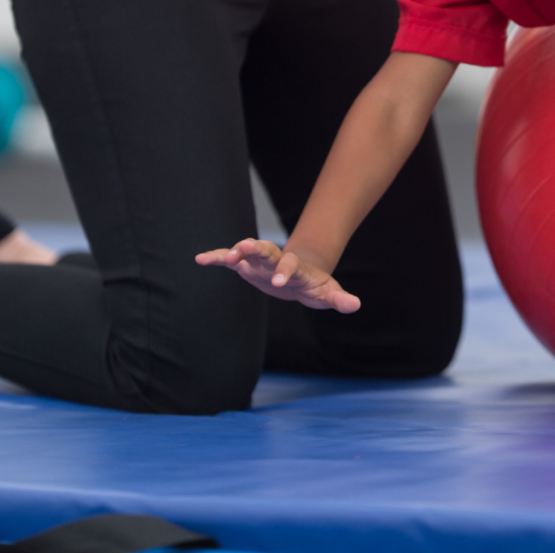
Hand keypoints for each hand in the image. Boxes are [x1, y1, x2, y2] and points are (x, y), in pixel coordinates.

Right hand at [195, 238, 360, 312]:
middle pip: (267, 250)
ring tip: (222, 257)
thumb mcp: (329, 294)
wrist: (303, 276)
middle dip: (255, 249)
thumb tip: (355, 305)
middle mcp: (277, 260)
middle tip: (243, 249)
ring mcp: (261, 261)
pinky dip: (216, 257)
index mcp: (296, 268)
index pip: (291, 265)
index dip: (285, 271)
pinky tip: (200, 259)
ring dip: (236, 251)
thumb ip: (340, 299)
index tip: (279, 282)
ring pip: (248, 251)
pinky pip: (230, 259)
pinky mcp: (248, 265)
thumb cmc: (316, 287)